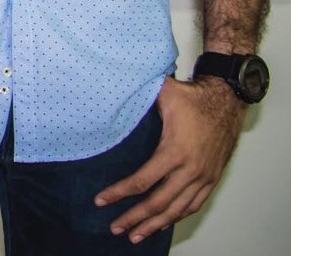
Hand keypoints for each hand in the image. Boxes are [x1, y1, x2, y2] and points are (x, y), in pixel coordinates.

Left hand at [96, 76, 243, 243]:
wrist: (228, 100)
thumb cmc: (194, 97)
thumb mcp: (164, 94)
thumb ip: (139, 97)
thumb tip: (111, 93)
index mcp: (174, 152)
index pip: (141, 182)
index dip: (119, 193)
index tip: (101, 200)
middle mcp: (190, 170)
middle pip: (157, 203)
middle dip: (133, 218)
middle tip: (115, 227)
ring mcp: (203, 177)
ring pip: (176, 210)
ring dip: (154, 225)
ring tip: (135, 235)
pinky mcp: (212, 179)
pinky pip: (194, 205)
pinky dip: (177, 217)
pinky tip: (164, 224)